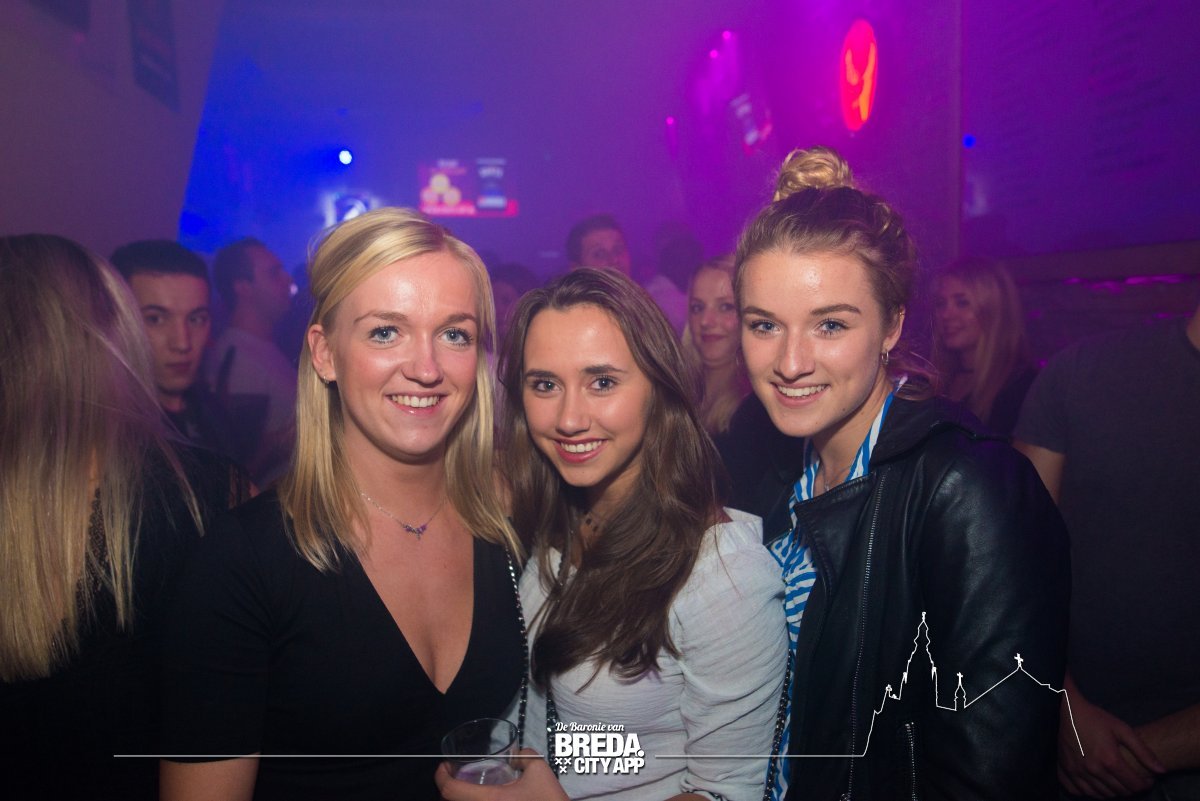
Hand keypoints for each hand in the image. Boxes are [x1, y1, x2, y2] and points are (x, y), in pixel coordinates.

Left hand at [436, 749, 569, 800]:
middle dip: (447, 788)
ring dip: (458, 799)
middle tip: (453, 774)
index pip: (450, 790)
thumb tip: (515, 754)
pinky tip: (481, 798)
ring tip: (465, 787)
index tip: (443, 766)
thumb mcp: (539, 769)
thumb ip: (524, 756)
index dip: (441, 776)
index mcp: (488, 800)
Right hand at [1058, 690, 1164, 796]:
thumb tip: (1161, 771)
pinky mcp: (1063, 770)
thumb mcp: (1122, 729)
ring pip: (1100, 794)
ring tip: (1117, 781)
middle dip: (1130, 788)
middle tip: (1133, 779)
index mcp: (1109, 760)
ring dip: (1112, 792)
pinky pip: (1078, 791)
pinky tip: (1095, 784)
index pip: (1133, 785)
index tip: (1147, 779)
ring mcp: (1077, 772)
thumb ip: (1143, 751)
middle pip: (1118, 792)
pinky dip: (1089, 792)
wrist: (1066, 710)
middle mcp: (1093, 770)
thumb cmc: (1095, 718)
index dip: (1145, 785)